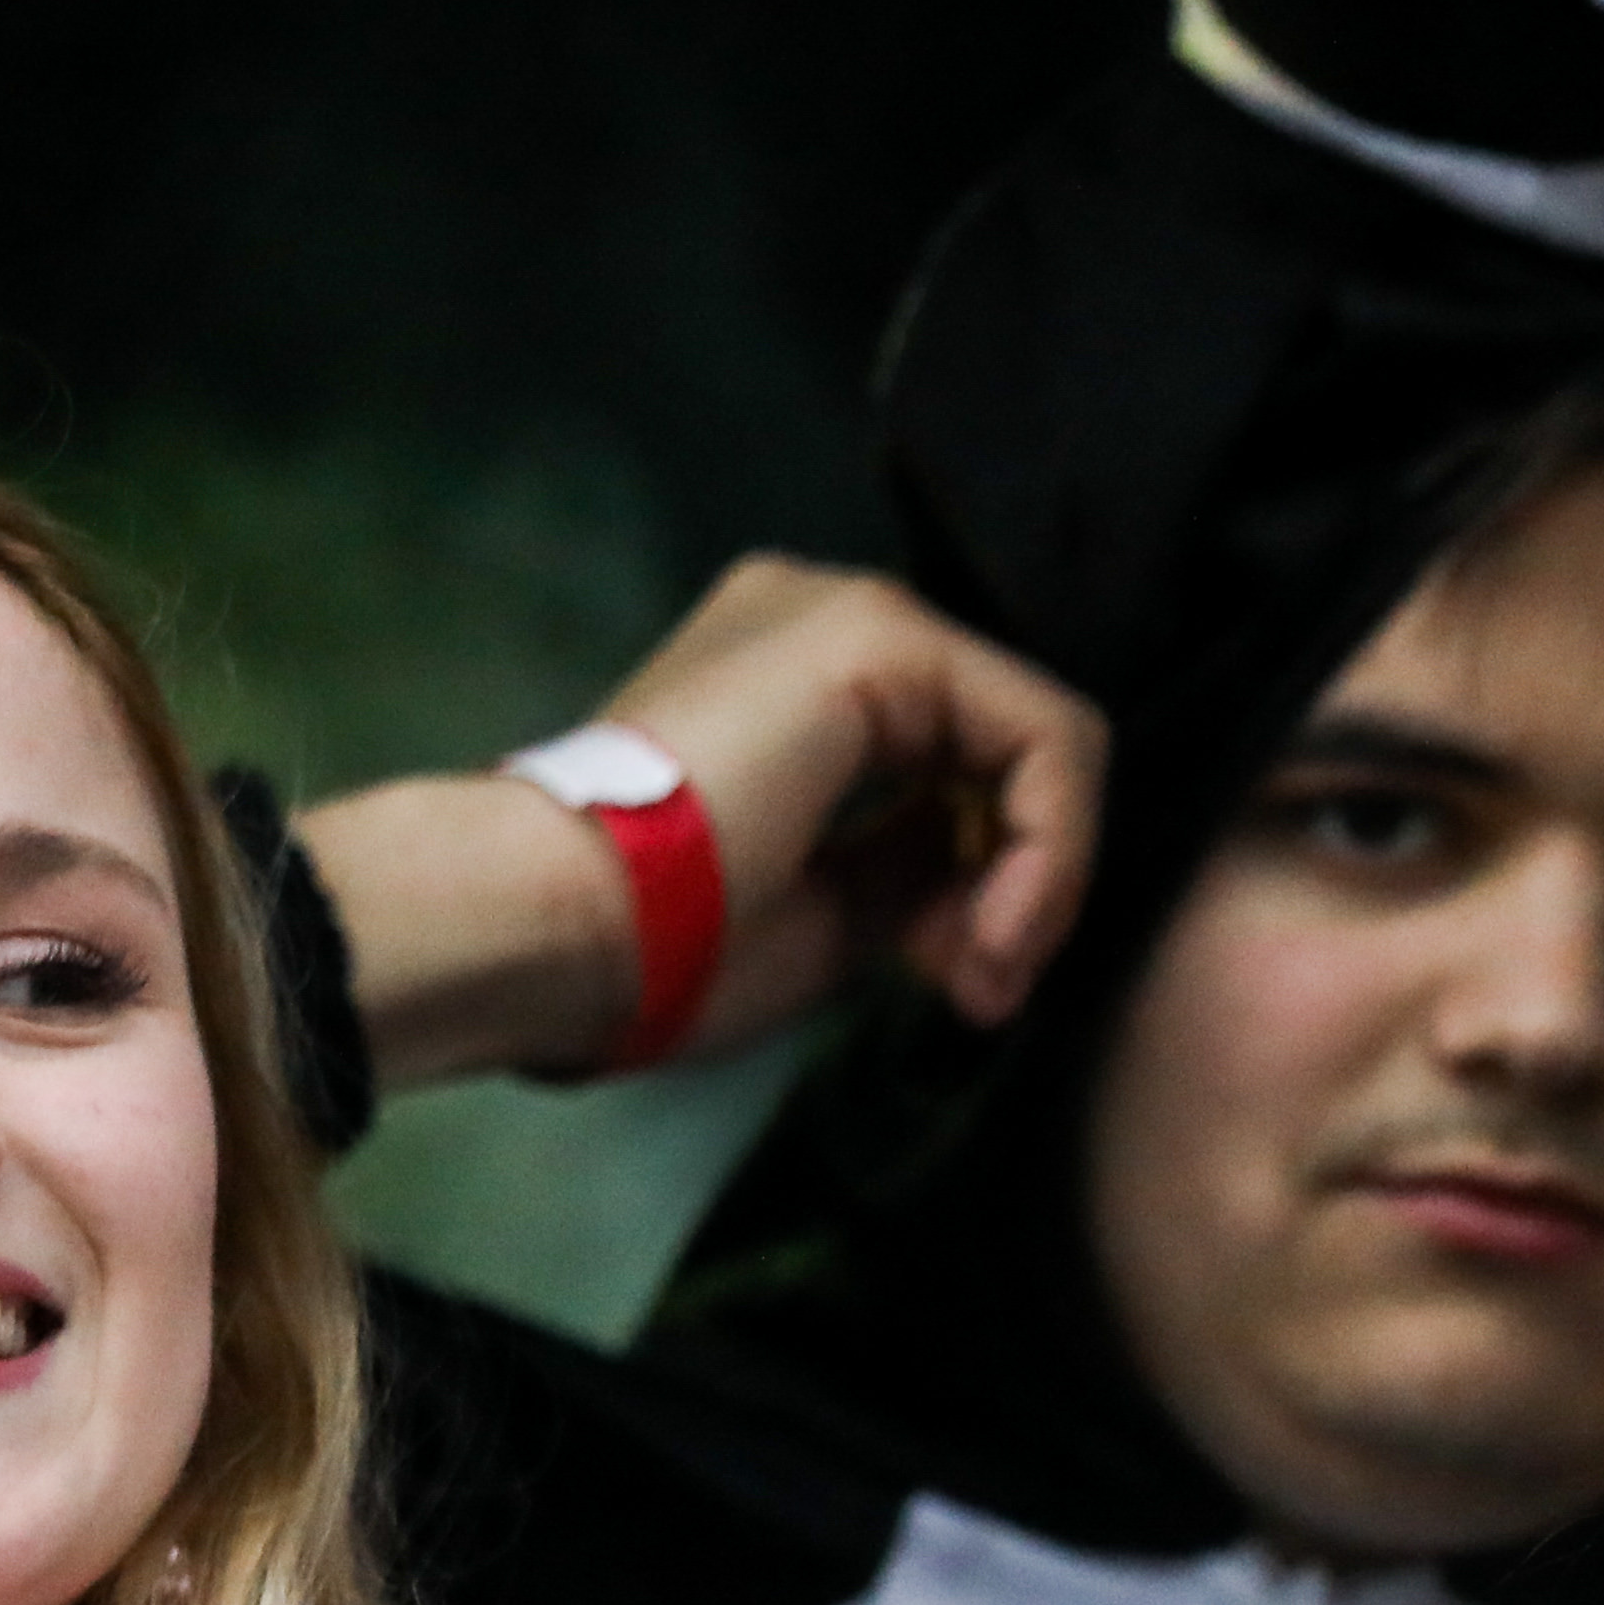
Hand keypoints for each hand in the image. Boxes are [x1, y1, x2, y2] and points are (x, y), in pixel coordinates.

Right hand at [299, 557, 1107, 1093]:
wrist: (556, 923)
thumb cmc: (661, 938)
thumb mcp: (833, 906)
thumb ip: (914, 865)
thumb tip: (997, 872)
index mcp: (793, 677)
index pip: (959, 763)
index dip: (988, 884)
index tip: (960, 984)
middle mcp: (822, 618)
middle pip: (1005, 746)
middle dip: (1017, 883)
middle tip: (977, 990)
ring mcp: (851, 614)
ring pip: (1039, 740)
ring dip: (1039, 877)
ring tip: (978, 974)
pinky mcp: (879, 636)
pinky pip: (1041, 734)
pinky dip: (1048, 844)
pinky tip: (993, 927)